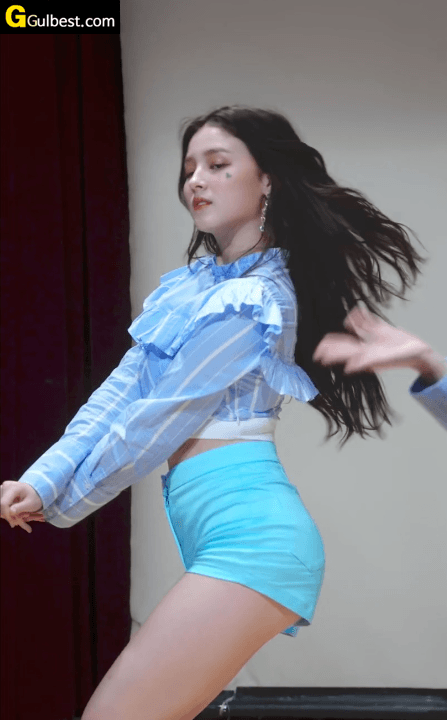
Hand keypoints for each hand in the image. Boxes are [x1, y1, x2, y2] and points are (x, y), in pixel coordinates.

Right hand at [1, 480, 44, 533]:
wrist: (35, 493)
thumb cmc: (34, 498)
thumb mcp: (30, 504)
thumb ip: (20, 508)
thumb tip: (10, 512)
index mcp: (14, 487)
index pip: (3, 503)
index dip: (6, 514)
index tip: (13, 522)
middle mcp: (7, 485)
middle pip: (0, 504)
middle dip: (6, 514)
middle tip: (15, 522)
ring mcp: (3, 487)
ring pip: (0, 505)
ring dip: (5, 513)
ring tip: (16, 517)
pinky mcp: (2, 491)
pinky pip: (1, 504)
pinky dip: (5, 510)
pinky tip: (12, 513)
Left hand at [313, 307, 445, 380]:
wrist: (419, 352)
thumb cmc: (403, 358)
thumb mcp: (384, 360)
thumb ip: (366, 363)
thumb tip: (347, 368)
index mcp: (364, 355)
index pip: (343, 353)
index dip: (330, 354)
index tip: (317, 356)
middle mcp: (366, 346)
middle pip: (345, 344)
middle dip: (332, 345)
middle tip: (319, 345)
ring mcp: (373, 338)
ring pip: (355, 331)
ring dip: (346, 327)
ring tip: (335, 327)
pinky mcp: (382, 329)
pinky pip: (368, 322)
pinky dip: (360, 316)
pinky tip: (355, 310)